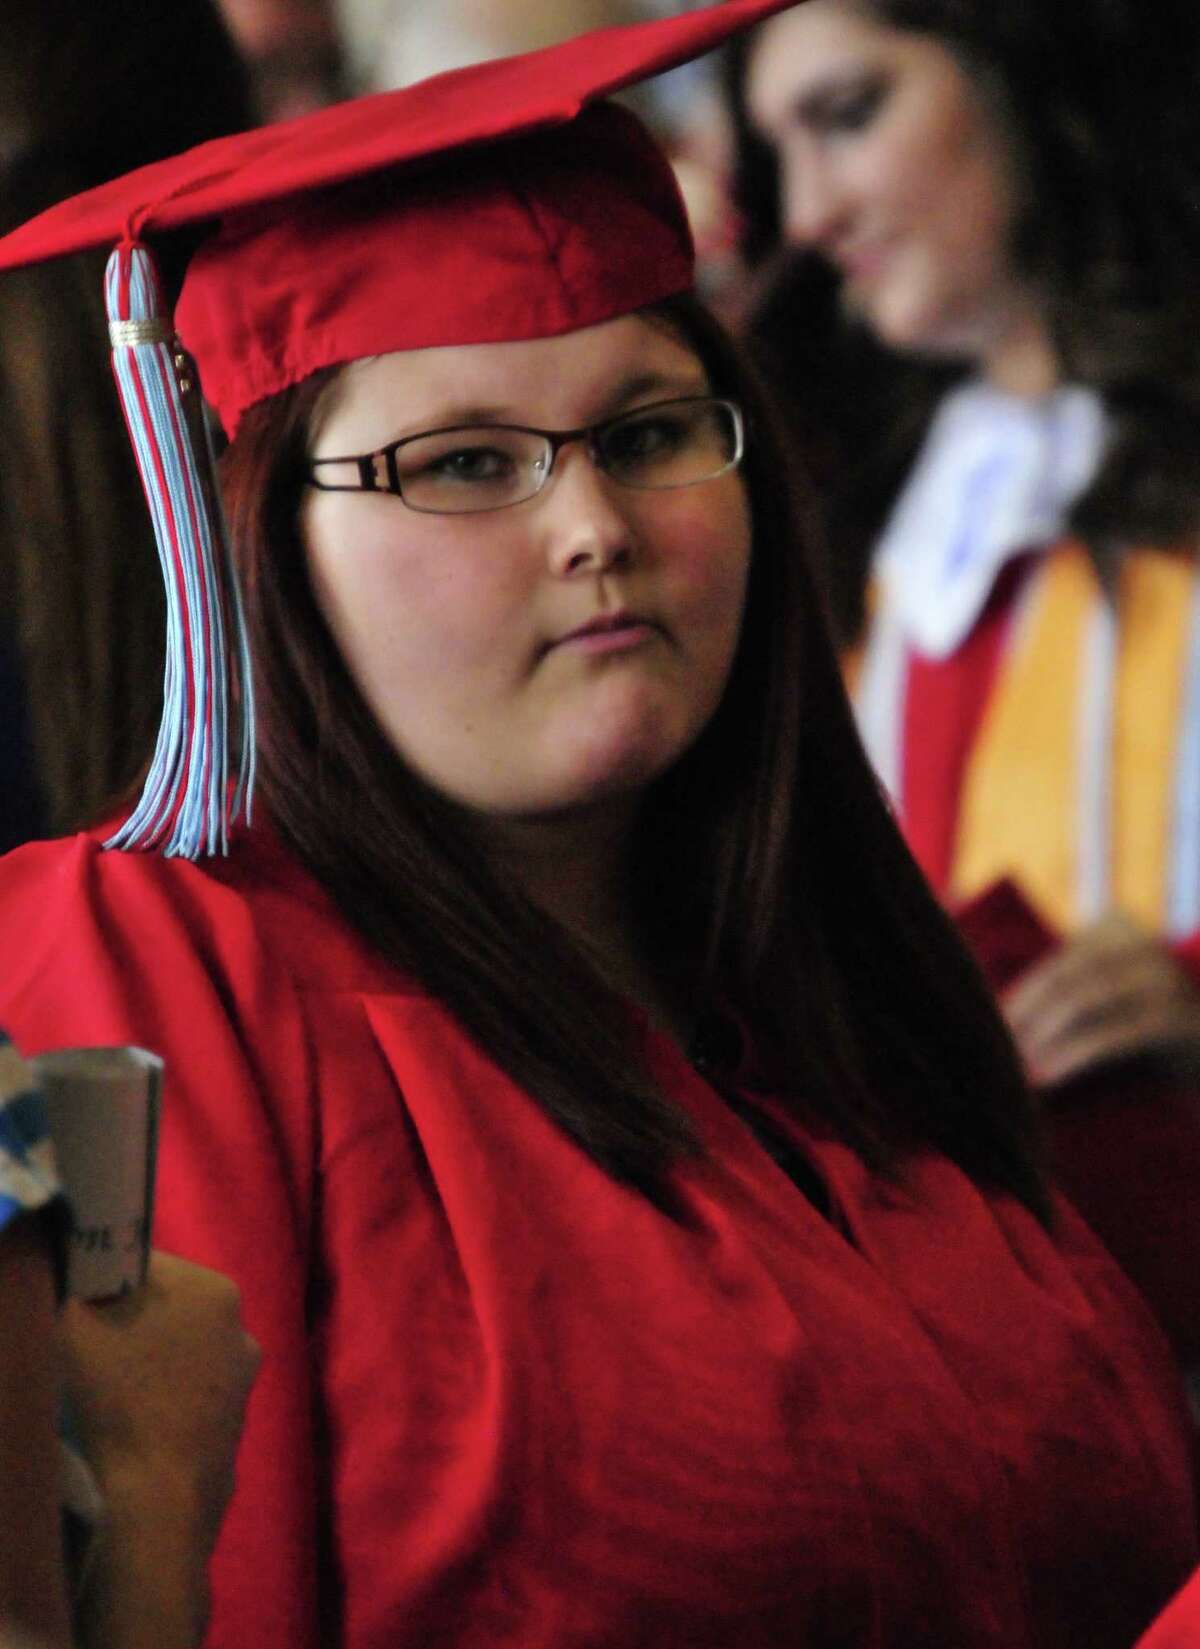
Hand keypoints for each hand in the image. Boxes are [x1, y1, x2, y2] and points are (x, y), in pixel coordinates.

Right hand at [59, 1252, 258, 1648]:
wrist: (156, 1500)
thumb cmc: (116, 1396)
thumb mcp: (76, 1319)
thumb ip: (79, 1277)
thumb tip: (76, 1257)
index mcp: (214, 1288)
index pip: (143, 1264)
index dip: (101, 1281)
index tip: (73, 1307)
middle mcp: (241, 1328)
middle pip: (163, 1309)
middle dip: (124, 1323)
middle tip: (83, 1354)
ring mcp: (242, 1383)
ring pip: (175, 1355)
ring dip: (142, 1366)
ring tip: (104, 1397)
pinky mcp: (233, 1428)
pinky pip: (184, 1399)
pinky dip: (157, 1405)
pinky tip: (129, 1427)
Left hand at [1002, 911, 1199, 1088]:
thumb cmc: (1149, 1034)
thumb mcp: (1109, 999)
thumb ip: (1068, 993)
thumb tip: (994, 1015)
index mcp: (1121, 929)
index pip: (1058, 964)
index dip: (1022, 998)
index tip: (995, 1029)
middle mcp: (1145, 945)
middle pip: (1066, 979)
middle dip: (1026, 1017)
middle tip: (998, 1051)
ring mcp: (1165, 979)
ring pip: (1084, 1001)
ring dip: (1043, 1037)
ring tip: (1018, 1069)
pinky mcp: (1179, 1019)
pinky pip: (1114, 1034)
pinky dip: (1072, 1056)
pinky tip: (1047, 1078)